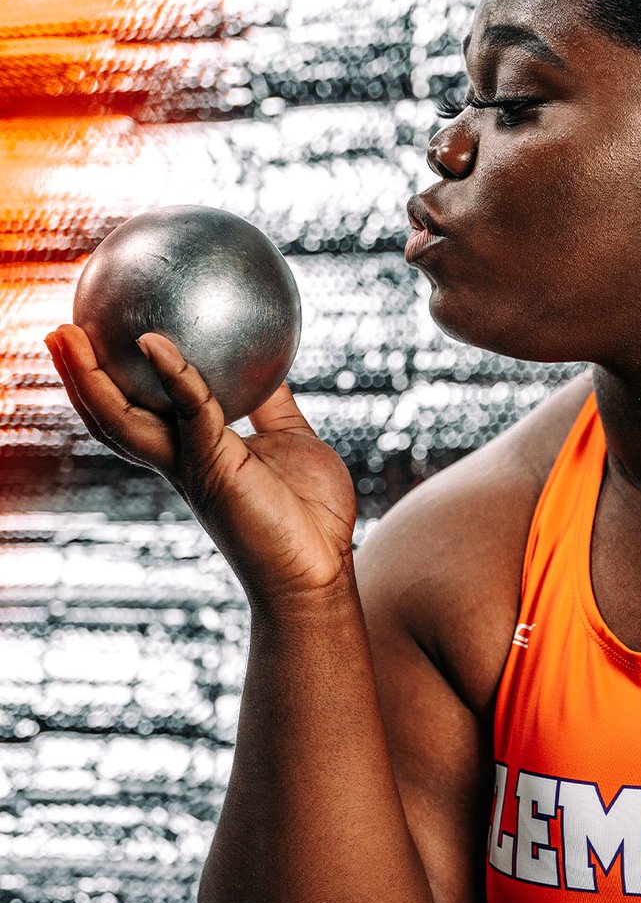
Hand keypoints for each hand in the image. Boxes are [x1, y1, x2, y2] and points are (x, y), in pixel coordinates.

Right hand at [44, 324, 356, 610]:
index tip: (94, 341)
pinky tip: (155, 341)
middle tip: (59, 332)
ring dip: (88, 378)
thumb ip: (273, 405)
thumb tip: (272, 361)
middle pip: (111, 418)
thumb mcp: (290, 439)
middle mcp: (180, 461)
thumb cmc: (310, 515)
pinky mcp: (215, 466)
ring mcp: (191, 466)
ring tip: (66, 334)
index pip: (138, 414)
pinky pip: (190, 409)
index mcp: (194, 454)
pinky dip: (173, 373)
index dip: (110, 384)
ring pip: (121, 420)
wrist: (319, 570)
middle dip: (79, 378)